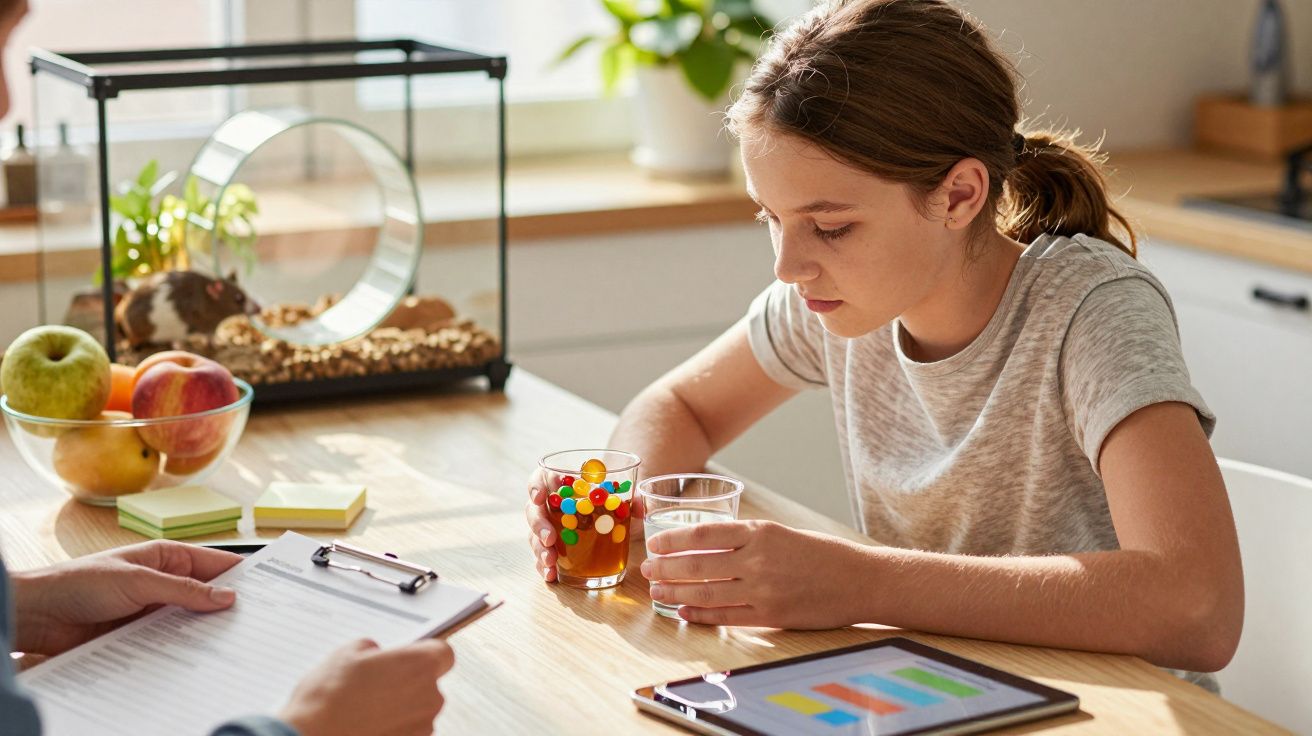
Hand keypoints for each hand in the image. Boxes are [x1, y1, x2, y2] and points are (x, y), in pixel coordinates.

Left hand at [10, 540, 241, 655]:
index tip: (269, 588)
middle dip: (229, 606)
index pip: (215, 564)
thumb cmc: (80, 582)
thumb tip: (226, 596)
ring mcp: (153, 611)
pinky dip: (185, 649)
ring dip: (206, 631)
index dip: (241, 575)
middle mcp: (163, 582)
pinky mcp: (141, 636)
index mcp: (166, 557)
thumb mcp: (138, 581)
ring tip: (233, 643)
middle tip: (256, 622)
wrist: (38, 615)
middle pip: (207, 594)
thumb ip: (183, 590)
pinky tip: (200, 657)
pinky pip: (171, 642)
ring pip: (191, 621)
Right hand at [280, 638, 453, 735]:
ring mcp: (423, 726)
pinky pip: (409, 729)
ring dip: (401, 706)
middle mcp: (430, 696)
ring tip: (366, 707)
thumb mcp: (347, 653)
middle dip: (408, 681)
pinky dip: (395, 727)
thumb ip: (373, 649)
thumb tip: (377, 654)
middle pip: (430, 683)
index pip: (444, 654)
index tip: (410, 657)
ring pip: (418, 708)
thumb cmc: (329, 697)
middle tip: (377, 684)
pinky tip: (369, 724)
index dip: (425, 654)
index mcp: (420, 665)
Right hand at [525, 468, 645, 582]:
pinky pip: (542, 554)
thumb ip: (632, 498)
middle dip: (539, 525)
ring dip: (540, 549)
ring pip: (535, 535)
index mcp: (560, 483)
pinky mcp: (552, 546)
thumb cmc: (610, 499)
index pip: (540, 478)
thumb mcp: (622, 495)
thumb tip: (639, 507)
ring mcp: (548, 526)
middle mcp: (549, 504)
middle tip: (549, 538)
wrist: (612, 515)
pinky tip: (551, 575)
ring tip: (550, 562)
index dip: (536, 487)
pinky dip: (544, 565)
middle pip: (534, 510)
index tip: (540, 497)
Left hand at [640, 520, 867, 628]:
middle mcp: (757, 558)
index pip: (704, 533)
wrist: (860, 580)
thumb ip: (748, 538)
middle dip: (666, 567)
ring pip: (706, 590)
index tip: (655, 542)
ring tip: (657, 590)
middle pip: (698, 563)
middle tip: (647, 569)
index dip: (674, 540)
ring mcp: (763, 588)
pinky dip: (700, 614)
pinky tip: (684, 610)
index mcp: (760, 531)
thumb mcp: (782, 533)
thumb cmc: (822, 554)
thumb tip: (708, 546)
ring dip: (676, 590)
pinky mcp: (770, 615)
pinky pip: (726, 616)